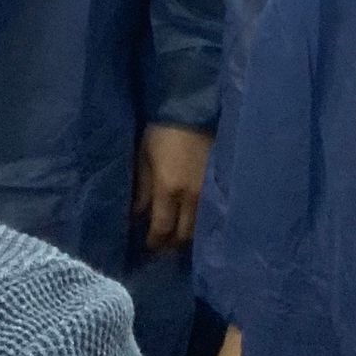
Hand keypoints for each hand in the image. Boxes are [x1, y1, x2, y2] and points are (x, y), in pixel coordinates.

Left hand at [132, 123, 211, 251]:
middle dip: (171, 244)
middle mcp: (191, 196)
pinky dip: (201, 222)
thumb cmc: (162, 131)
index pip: (162, 229)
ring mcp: (209, 191)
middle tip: (162, 245)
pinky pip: (211, 213)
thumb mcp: (144, 158)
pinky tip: (195, 221)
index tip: (147, 246)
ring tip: (178, 235)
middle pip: (184, 235)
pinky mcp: (219, 184)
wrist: (193, 109)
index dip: (154, 242)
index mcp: (168, 189)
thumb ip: (142, 189)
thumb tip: (136, 215)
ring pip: (200, 227)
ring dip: (187, 235)